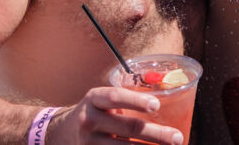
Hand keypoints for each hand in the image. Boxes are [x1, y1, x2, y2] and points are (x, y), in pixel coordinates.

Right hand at [48, 87, 184, 144]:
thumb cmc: (95, 113)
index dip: (136, 101)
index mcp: (95, 98)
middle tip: (177, 138)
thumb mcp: (102, 100)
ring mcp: (89, 142)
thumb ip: (125, 101)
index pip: (116, 97)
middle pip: (128, 128)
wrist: (61, 132)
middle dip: (157, 134)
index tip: (156, 106)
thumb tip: (169, 103)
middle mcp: (90, 119)